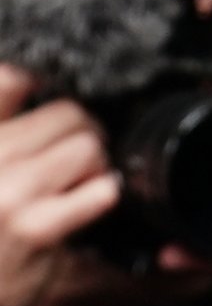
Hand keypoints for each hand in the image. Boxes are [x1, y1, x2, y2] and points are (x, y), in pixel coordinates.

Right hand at [0, 65, 121, 305]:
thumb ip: (1, 118)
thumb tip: (29, 79)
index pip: (12, 77)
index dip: (44, 83)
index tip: (55, 101)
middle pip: (66, 113)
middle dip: (86, 132)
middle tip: (84, 154)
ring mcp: (11, 191)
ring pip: (87, 147)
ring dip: (99, 164)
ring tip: (86, 181)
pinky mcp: (37, 228)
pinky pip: (97, 193)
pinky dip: (106, 194)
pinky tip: (95, 203)